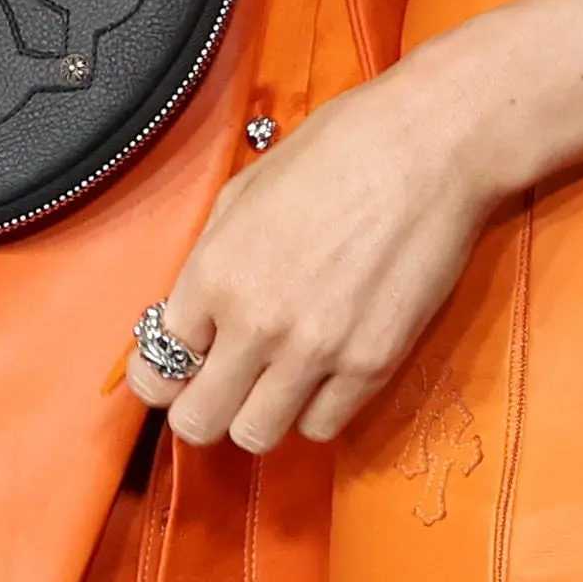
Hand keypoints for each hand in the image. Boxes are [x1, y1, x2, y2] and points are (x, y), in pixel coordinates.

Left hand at [129, 74, 495, 456]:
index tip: (177, 371)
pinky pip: (323, 426)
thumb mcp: (243, 194)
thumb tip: (192, 315)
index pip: (155, 372)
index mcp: (213, 275)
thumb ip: (209, 264)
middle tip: (220, 387)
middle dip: (200, 410)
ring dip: (258, 414)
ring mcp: (316, 350)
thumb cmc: (337, 152)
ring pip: (257, 435)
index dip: (159, 378)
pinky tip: (323, 372)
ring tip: (276, 381)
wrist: (427, 146)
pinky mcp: (372, 363)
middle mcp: (255, 323)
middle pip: (198, 423)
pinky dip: (315, 408)